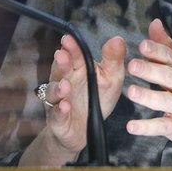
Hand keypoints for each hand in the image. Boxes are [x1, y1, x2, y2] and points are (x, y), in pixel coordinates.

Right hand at [41, 34, 125, 154]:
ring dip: (58, 88)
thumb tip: (117, 39)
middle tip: (62, 55)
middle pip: (60, 70)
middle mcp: (64, 81)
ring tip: (65, 85)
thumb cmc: (98, 99)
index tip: (68, 39)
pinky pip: (56, 114)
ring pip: (53, 91)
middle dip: (61, 63)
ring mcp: (58, 100)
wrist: (88, 131)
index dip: (71, 48)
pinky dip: (59, 110)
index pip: (73, 56)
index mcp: (77, 69)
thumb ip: (114, 59)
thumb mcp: (111, 78)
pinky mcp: (57, 119)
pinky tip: (65, 106)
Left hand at [125, 19, 171, 167]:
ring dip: (150, 97)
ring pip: (169, 101)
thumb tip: (154, 23)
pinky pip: (165, 127)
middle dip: (152, 70)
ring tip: (131, 92)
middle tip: (132, 65)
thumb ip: (168, 48)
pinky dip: (148, 127)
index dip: (158, 52)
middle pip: (171, 77)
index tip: (142, 45)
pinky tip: (132, 126)